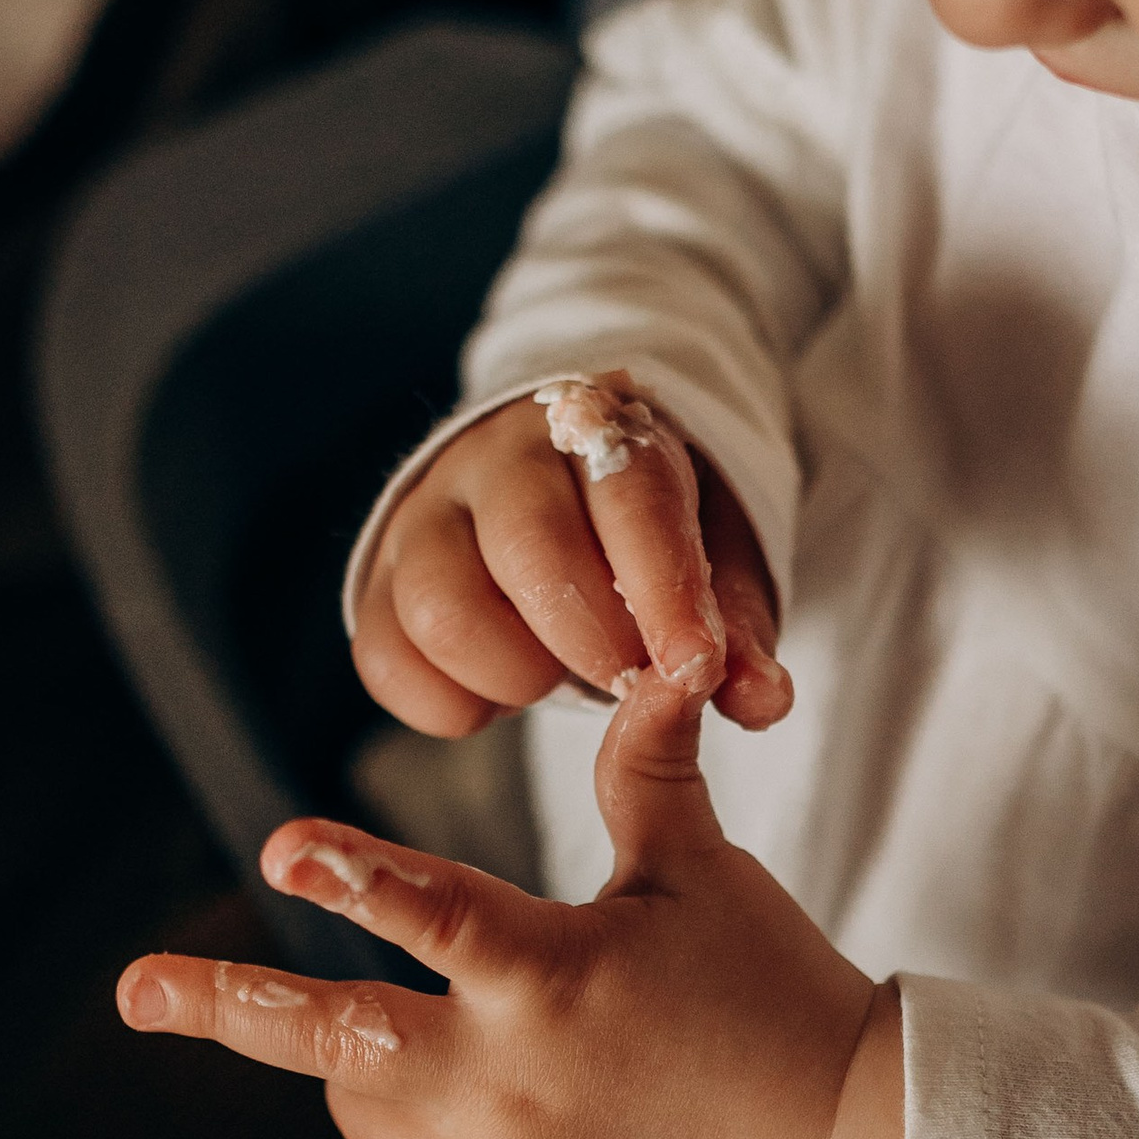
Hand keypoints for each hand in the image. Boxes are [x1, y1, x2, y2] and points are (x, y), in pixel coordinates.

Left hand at [116, 670, 902, 1138]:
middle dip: (231, 1006)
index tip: (280, 847)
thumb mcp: (701, 874)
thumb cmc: (773, 993)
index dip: (353, 874)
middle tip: (134, 989)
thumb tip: (661, 654)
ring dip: (332, 1071)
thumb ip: (646, 771)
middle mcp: (511, 1079)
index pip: (432, 913)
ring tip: (311, 1034)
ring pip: (361, 1116)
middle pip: (339, 1039)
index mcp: (553, 975)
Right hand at [355, 372, 792, 739]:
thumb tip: (764, 700)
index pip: (630, 500)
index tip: (696, 668)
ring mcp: (423, 518)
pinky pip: (385, 657)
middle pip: (527, 544)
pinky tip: (497, 695)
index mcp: (599, 435)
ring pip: (441, 605)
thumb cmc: (642, 539)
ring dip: (513, 674)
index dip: (664, 589)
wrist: (549, 492)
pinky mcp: (374, 581)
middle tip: (627, 680)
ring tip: (556, 678)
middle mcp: (496, 461)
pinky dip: (448, 703)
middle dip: (591, 639)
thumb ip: (736, 632)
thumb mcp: (706, 568)